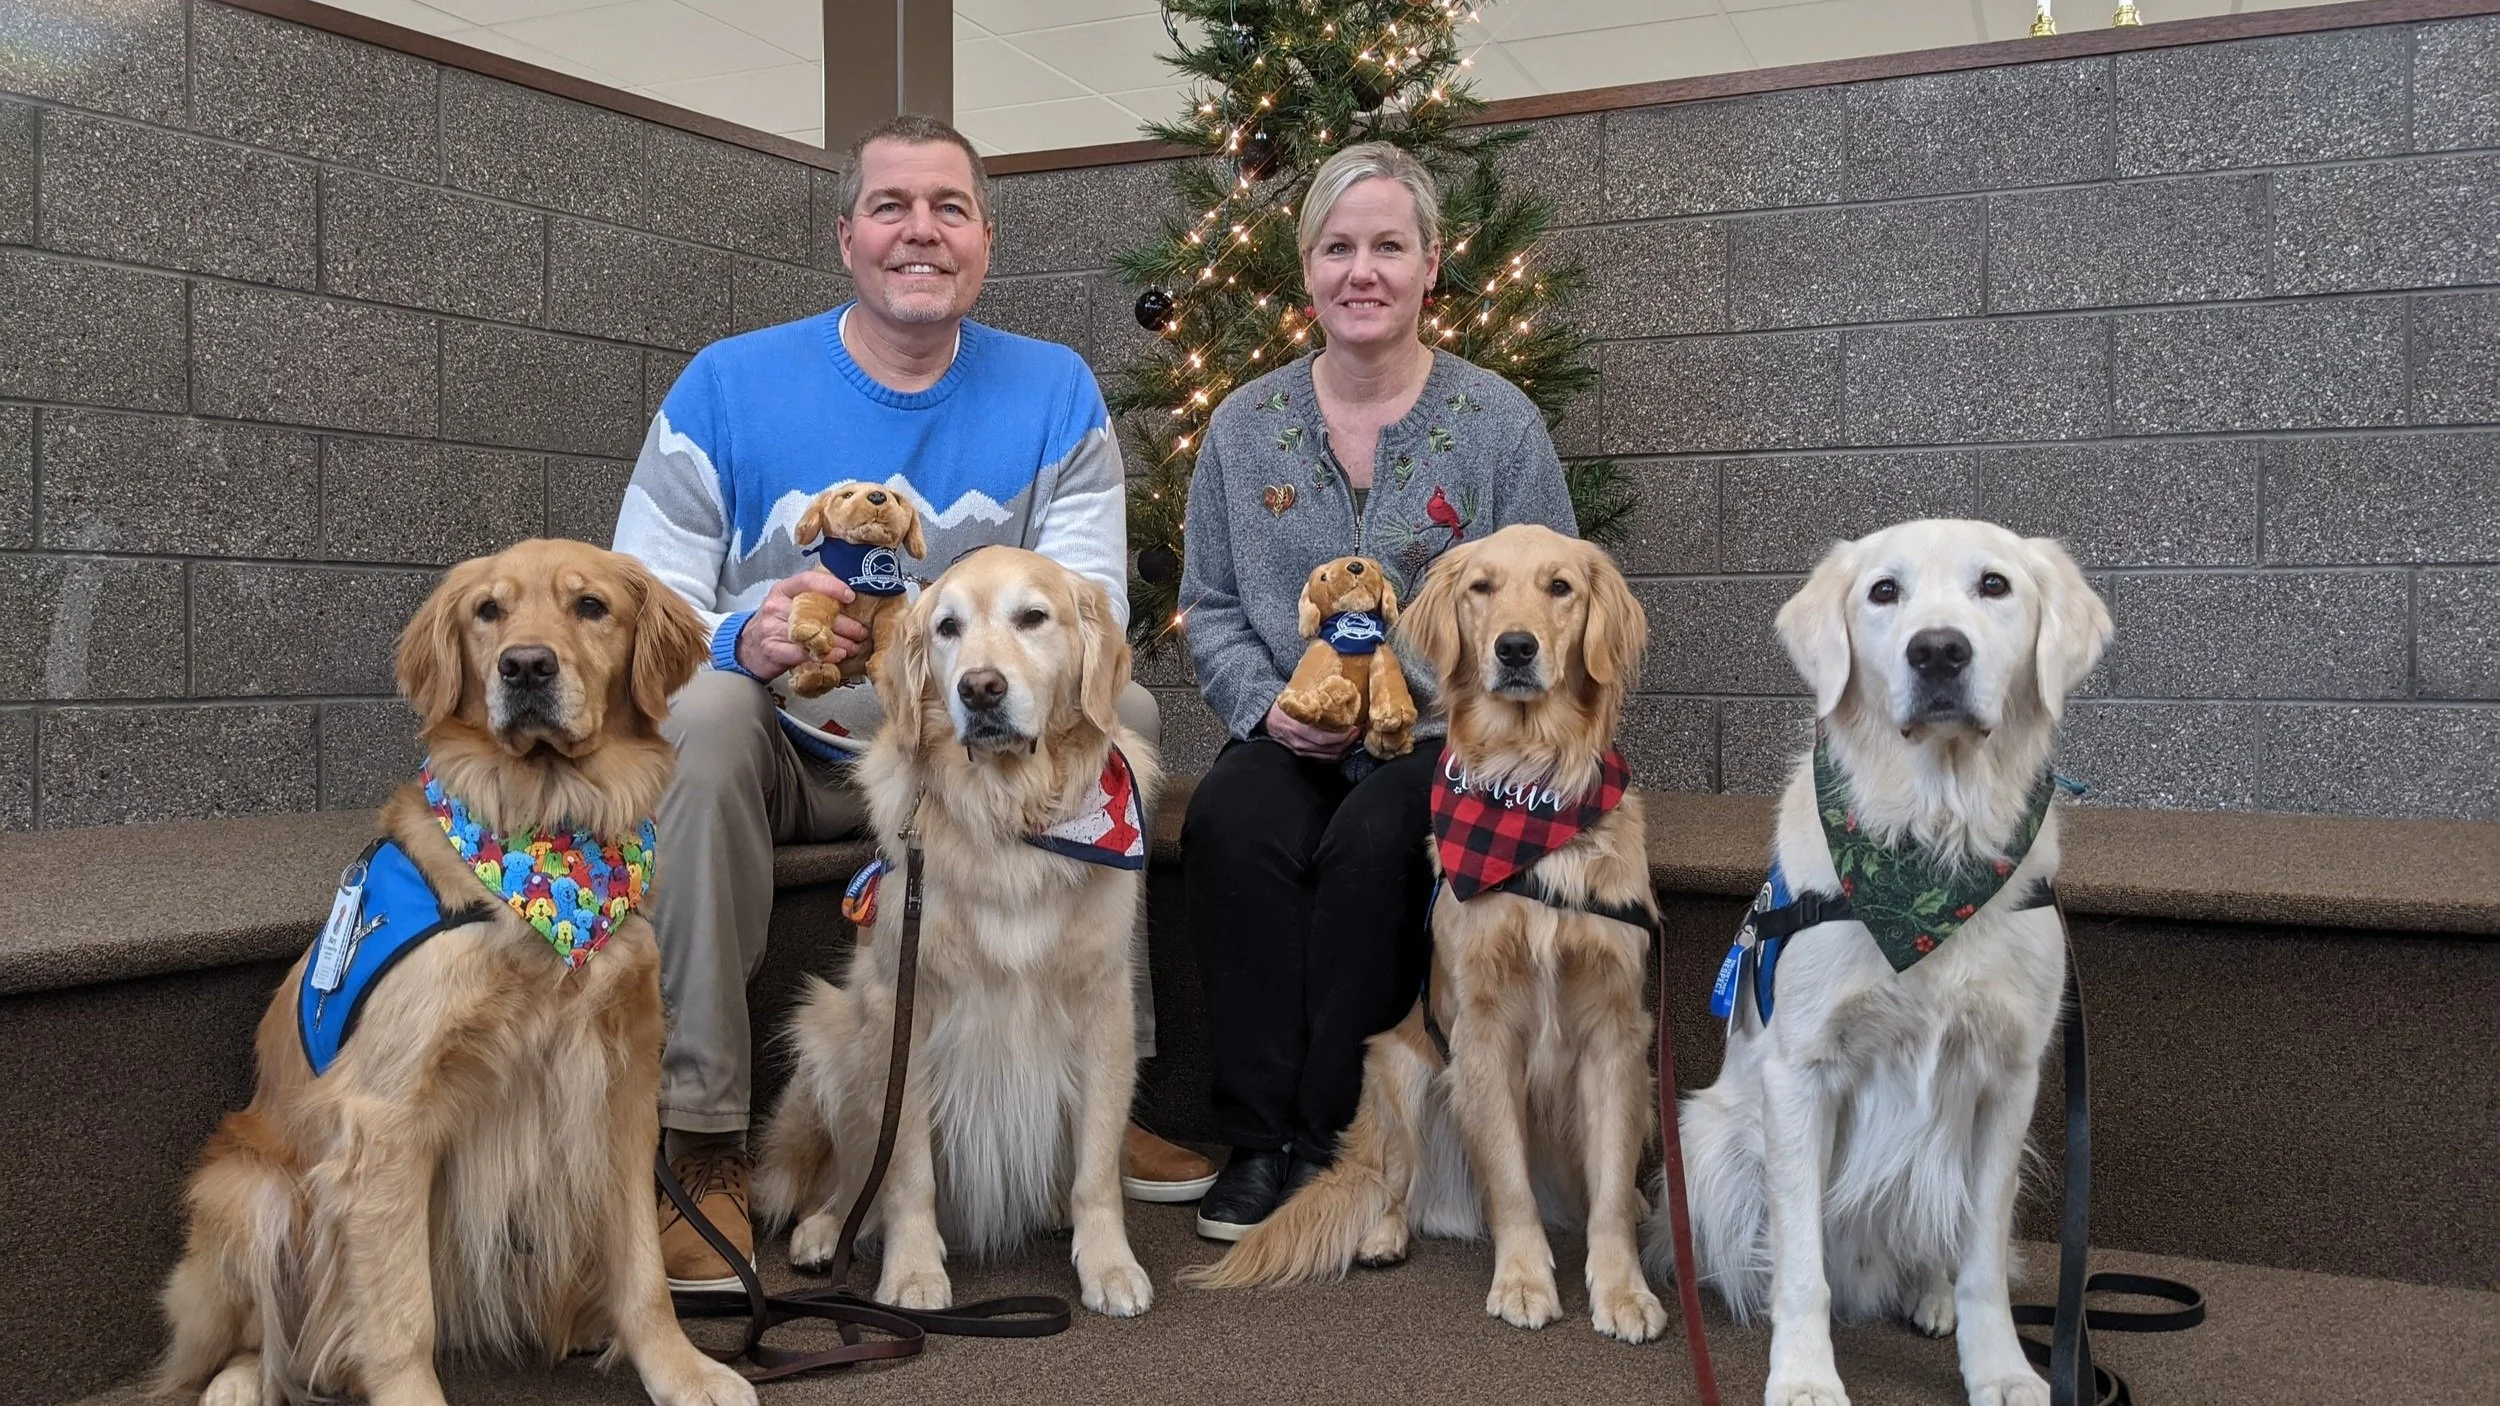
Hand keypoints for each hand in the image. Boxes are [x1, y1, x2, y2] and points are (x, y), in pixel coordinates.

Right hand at [736, 570, 866, 681]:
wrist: (747, 648)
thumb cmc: (775, 624)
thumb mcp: (789, 604)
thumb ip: (811, 600)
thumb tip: (849, 602)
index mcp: (783, 589)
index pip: (808, 580)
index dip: (832, 587)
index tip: (851, 596)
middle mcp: (775, 605)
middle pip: (815, 611)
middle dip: (844, 623)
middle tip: (861, 631)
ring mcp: (771, 627)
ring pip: (811, 633)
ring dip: (838, 642)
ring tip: (853, 647)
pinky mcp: (772, 649)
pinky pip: (802, 652)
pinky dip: (823, 656)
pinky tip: (836, 657)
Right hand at [1263, 700, 1357, 760]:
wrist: (1266, 719)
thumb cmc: (1283, 707)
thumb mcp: (1295, 699)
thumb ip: (1313, 698)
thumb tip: (1336, 687)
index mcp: (1297, 727)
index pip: (1324, 737)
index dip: (1343, 735)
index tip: (1356, 725)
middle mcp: (1299, 742)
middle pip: (1330, 749)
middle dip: (1349, 741)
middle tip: (1359, 730)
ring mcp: (1301, 751)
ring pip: (1329, 757)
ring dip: (1345, 749)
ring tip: (1354, 738)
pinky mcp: (1303, 756)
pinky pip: (1324, 760)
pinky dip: (1337, 755)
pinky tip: (1344, 747)